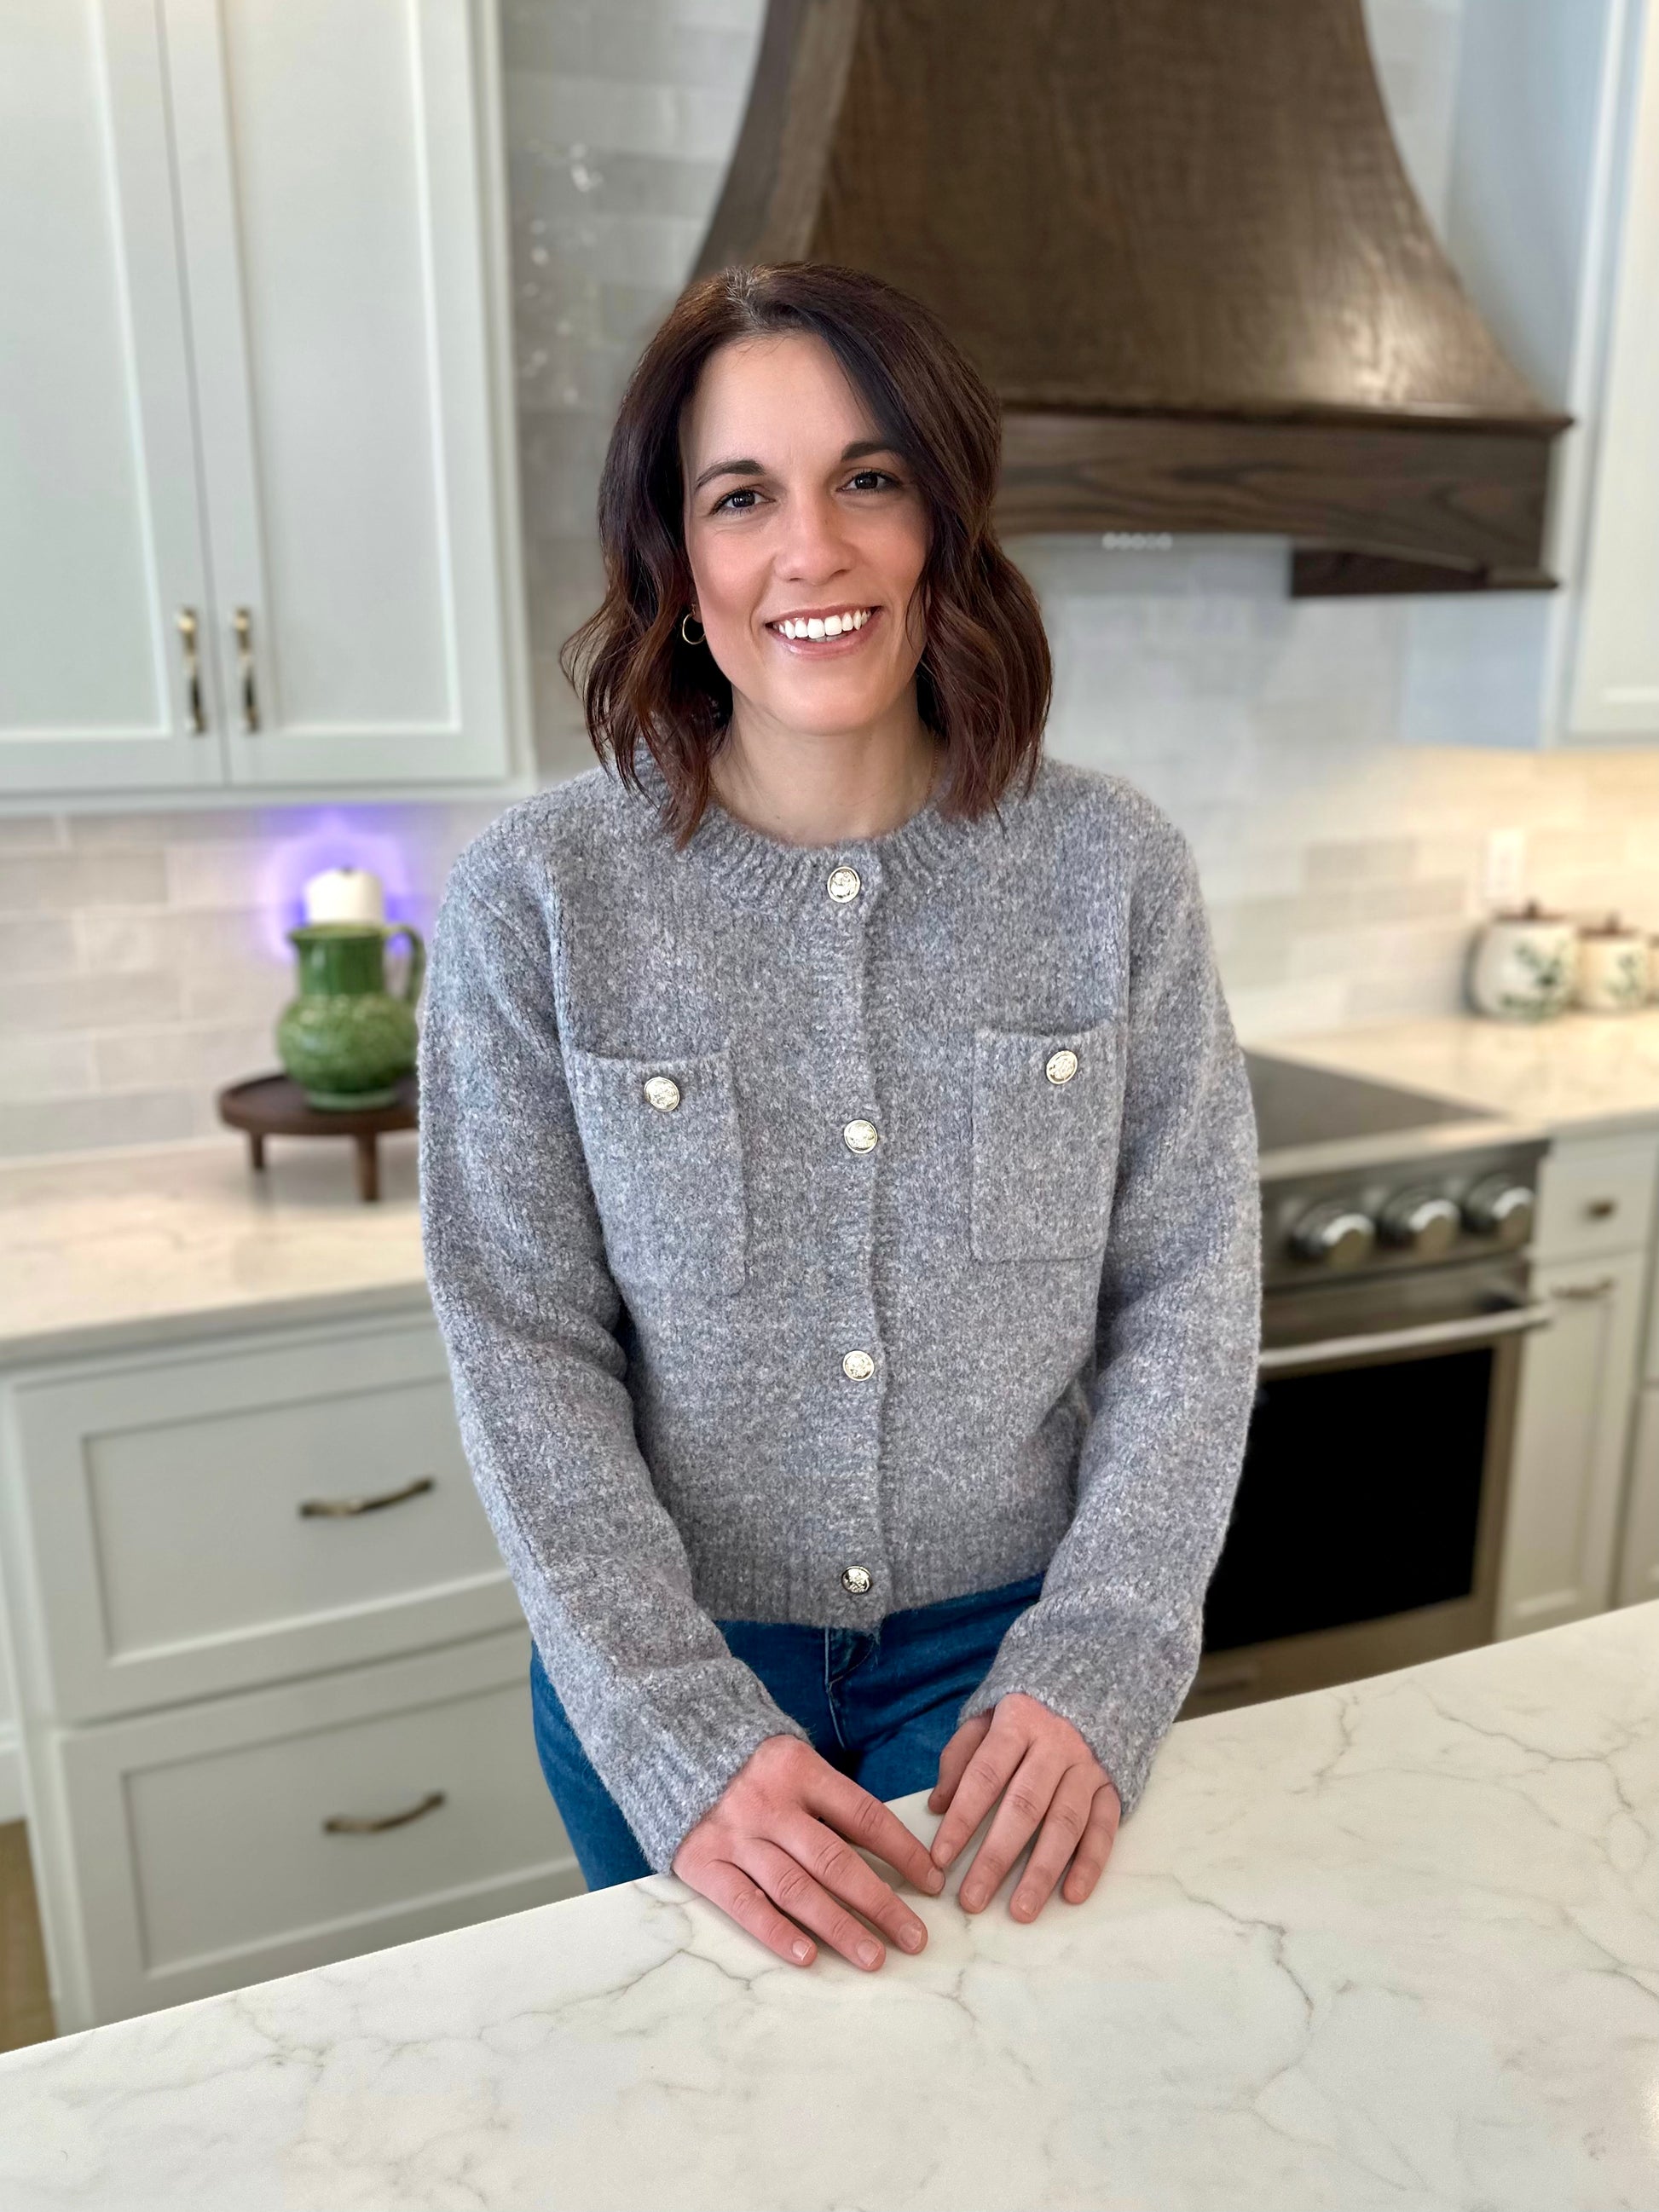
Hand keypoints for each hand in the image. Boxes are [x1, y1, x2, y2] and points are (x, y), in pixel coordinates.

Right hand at [672, 1734, 943, 1969]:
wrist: (667, 1746)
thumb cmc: (748, 1763)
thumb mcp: (793, 1762)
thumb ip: (831, 1801)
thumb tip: (889, 1850)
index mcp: (799, 1770)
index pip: (864, 1816)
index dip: (903, 1852)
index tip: (932, 1882)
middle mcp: (769, 1804)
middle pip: (835, 1860)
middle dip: (881, 1903)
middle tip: (914, 1938)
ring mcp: (734, 1836)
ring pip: (796, 1888)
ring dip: (839, 1927)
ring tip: (875, 1957)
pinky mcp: (701, 1863)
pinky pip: (745, 1904)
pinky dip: (776, 1932)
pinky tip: (808, 1957)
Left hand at [929, 1692, 1120, 1920]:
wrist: (1094, 1678)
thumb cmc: (1026, 1708)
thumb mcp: (986, 1715)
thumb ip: (960, 1757)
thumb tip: (936, 1806)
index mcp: (1018, 1722)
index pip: (984, 1776)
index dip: (961, 1819)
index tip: (939, 1859)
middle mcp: (1056, 1744)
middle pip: (1023, 1807)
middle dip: (996, 1858)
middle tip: (972, 1900)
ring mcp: (1088, 1766)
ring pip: (1065, 1824)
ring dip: (1042, 1871)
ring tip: (1021, 1911)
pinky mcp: (1114, 1784)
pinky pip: (1104, 1829)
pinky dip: (1090, 1864)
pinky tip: (1071, 1895)